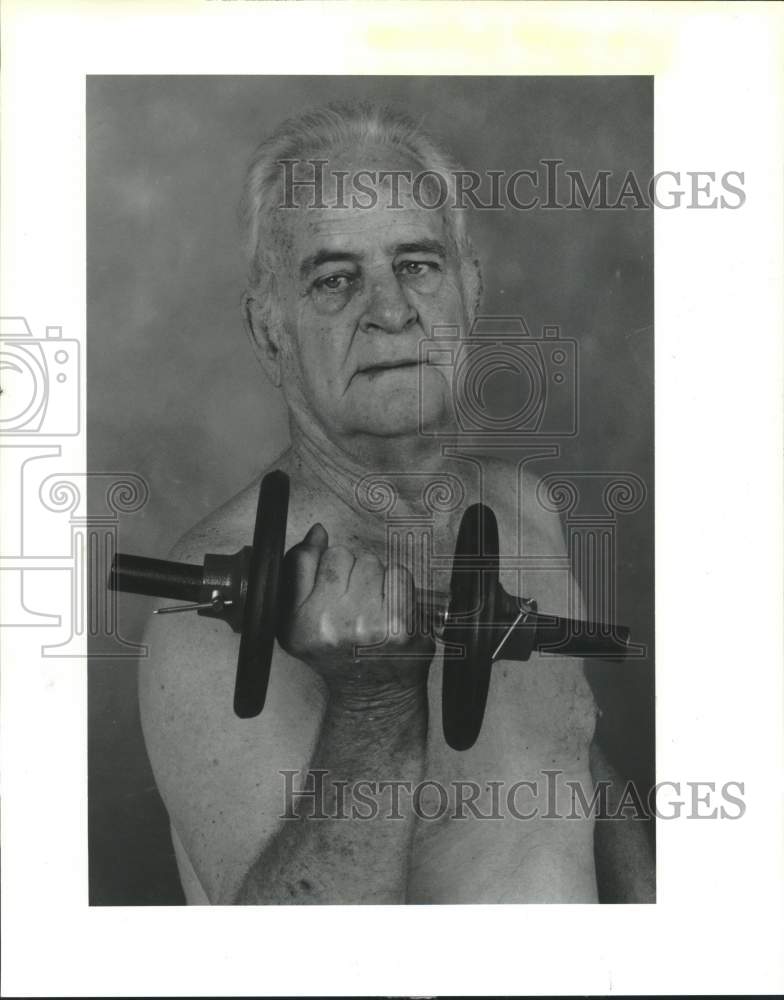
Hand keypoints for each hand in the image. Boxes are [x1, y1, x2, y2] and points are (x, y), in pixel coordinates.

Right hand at [276, 524, 434, 697]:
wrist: (373, 694)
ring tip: (374, 605)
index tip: (333, 579)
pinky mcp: (400, 626)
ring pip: (373, 562)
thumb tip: (317, 532)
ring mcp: (368, 626)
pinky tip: (392, 609)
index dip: (326, 563)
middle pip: (344, 555)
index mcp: (299, 622)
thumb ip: (301, 571)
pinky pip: (400, 575)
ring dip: (376, 578)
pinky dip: (399, 587)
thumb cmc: (339, 652)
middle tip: (355, 600)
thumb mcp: (301, 620)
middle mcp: (330, 626)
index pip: (309, 557)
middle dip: (351, 571)